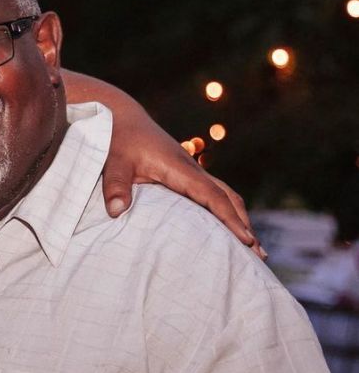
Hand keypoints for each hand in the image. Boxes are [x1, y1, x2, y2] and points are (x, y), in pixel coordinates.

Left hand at [61, 69, 264, 257]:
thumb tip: (117, 211)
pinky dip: (225, 210)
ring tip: (252, 246)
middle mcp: (191, 169)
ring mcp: (190, 171)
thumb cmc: (116, 139)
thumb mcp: (112, 161)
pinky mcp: (184, 174)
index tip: (245, 240)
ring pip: (224, 195)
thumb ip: (115, 185)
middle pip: (227, 197)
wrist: (120, 117)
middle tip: (260, 254)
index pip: (212, 196)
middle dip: (244, 224)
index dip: (230, 218)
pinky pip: (212, 194)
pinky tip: (225, 228)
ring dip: (239, 218)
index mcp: (179, 168)